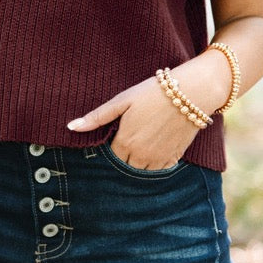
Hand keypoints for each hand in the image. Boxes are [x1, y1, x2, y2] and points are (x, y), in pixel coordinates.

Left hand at [67, 75, 204, 169]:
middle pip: (126, 165)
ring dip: (141, 159)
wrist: (191, 92)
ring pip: (142, 170)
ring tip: (147, 137)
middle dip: (126, 153)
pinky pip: (160, 169)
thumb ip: (97, 117)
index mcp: (125, 143)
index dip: (116, 143)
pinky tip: (159, 143)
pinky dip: (157, 161)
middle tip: (136, 133)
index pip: (112, 156)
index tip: (122, 130)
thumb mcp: (122, 101)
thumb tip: (71, 127)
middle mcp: (140, 156)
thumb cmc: (153, 92)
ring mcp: (158, 159)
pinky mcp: (174, 158)